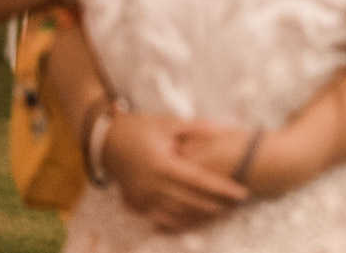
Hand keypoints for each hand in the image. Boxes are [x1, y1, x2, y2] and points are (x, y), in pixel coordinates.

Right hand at [103, 113, 247, 231]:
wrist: (105, 140)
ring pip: (176, 213)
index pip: (199, 180)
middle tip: (236, 205)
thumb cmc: (139, 128)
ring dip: (199, 216)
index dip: (221, 188)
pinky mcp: (135, 202)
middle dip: (215, 205)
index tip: (240, 192)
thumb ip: (197, 128)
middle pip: (190, 201)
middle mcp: (152, 184)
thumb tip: (223, 129)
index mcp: (162, 164)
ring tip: (220, 214)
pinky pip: (160, 218)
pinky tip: (193, 222)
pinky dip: (178, 222)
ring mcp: (142, 197)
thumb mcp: (169, 124)